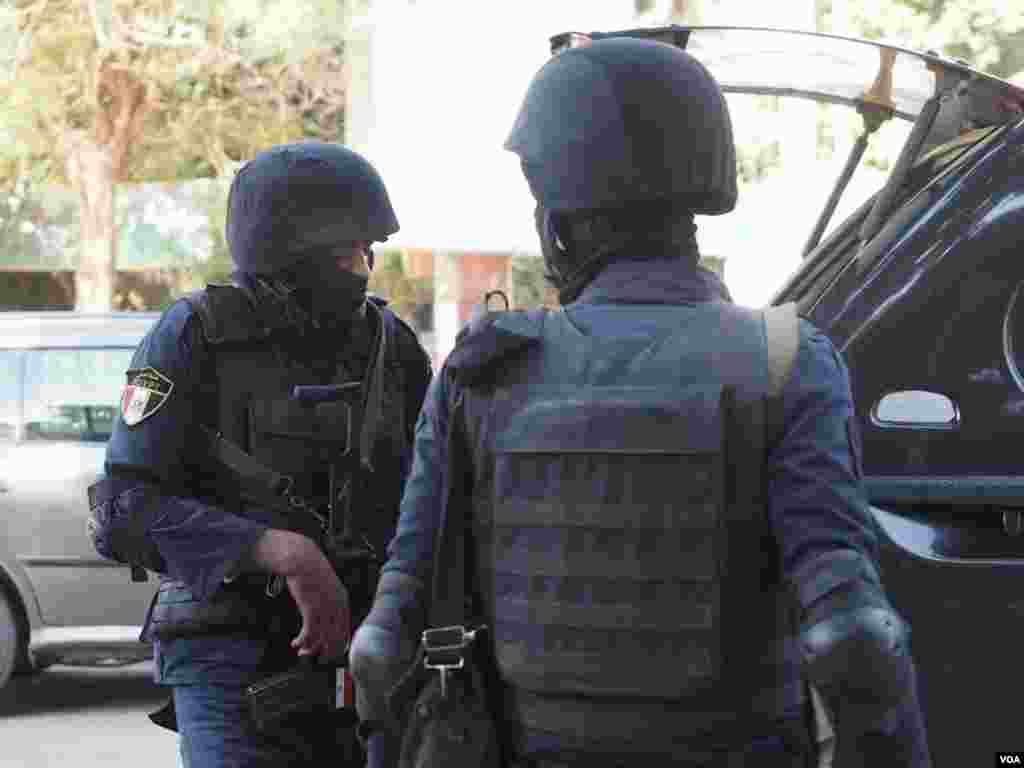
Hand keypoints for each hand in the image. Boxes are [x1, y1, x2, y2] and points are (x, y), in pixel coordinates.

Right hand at [251, 529, 351, 661]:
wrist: (301, 558)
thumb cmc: (310, 573)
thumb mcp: (326, 588)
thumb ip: (329, 603)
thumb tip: (325, 621)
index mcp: (343, 601)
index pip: (345, 631)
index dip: (337, 645)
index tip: (327, 652)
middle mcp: (337, 606)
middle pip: (336, 638)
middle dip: (325, 651)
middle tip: (314, 657)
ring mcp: (325, 607)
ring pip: (322, 638)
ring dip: (310, 648)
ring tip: (301, 651)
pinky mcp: (311, 608)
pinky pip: (309, 632)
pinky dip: (302, 641)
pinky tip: (295, 643)